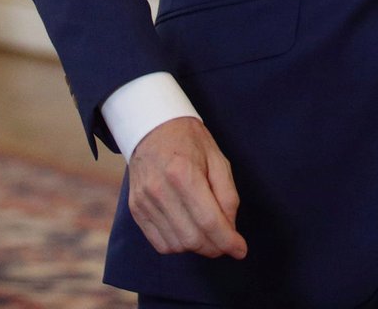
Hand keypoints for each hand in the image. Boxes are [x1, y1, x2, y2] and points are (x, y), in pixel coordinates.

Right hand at [126, 116, 247, 258]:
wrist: (152, 128)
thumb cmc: (189, 141)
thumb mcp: (218, 160)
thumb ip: (227, 196)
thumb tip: (230, 229)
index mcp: (183, 174)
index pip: (208, 221)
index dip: (228, 241)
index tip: (240, 249)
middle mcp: (160, 190)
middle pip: (192, 238)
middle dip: (215, 247)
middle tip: (227, 242)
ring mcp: (144, 202)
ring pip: (176, 245)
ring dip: (198, 247)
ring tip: (208, 234)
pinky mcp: (136, 210)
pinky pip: (159, 243)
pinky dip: (178, 246)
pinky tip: (189, 233)